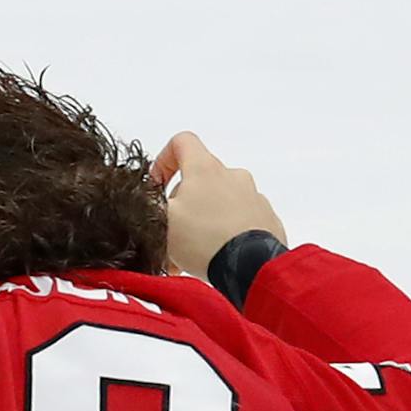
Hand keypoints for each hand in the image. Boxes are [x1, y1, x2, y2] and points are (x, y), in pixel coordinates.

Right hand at [150, 132, 286, 279]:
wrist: (251, 268)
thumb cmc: (203, 240)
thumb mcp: (158, 221)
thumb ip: (146, 205)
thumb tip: (142, 201)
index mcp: (205, 168)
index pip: (182, 142)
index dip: (163, 160)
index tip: (156, 186)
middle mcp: (233, 176)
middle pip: (200, 178)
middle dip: (182, 204)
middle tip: (169, 234)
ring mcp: (254, 197)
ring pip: (219, 203)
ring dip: (202, 222)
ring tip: (189, 254)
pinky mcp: (267, 220)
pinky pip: (240, 221)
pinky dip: (224, 235)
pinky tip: (214, 258)